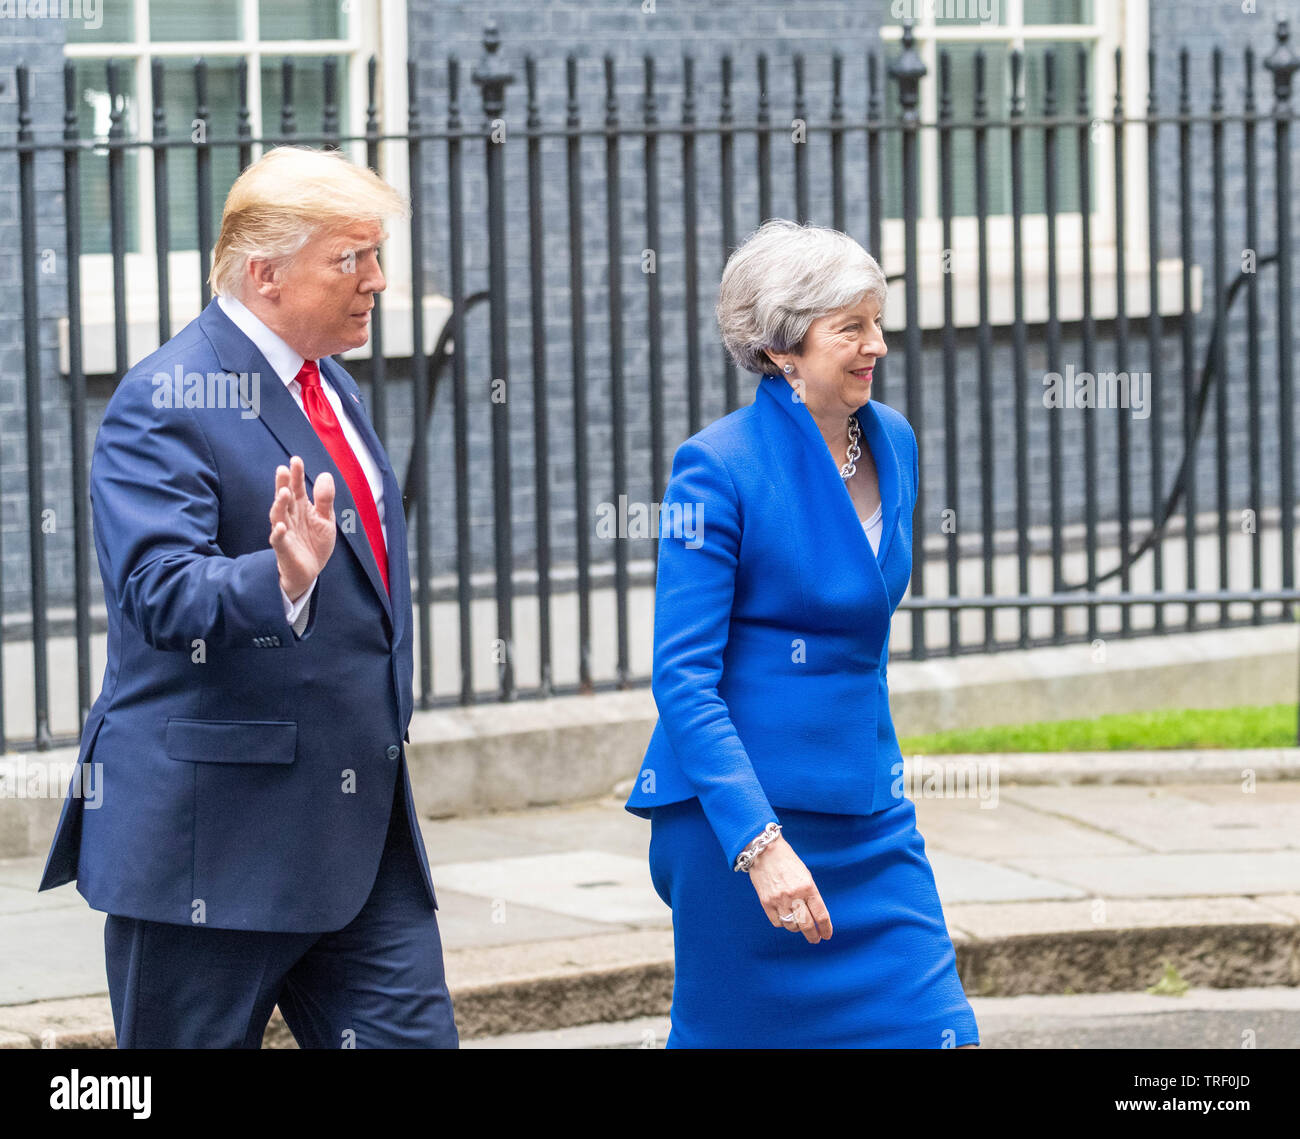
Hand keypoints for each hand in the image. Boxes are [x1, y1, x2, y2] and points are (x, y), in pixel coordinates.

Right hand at [269, 456, 335, 599]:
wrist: (310, 570)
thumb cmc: (315, 542)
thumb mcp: (326, 519)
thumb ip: (325, 499)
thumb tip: (324, 475)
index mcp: (301, 507)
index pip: (297, 487)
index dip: (296, 474)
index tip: (296, 460)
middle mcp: (290, 516)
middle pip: (285, 498)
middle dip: (283, 484)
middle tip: (283, 470)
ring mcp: (285, 531)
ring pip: (278, 515)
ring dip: (280, 504)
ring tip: (284, 492)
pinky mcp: (283, 548)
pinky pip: (278, 540)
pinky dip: (278, 533)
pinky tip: (281, 526)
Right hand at [747, 835, 832, 943]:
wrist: (764, 851)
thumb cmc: (788, 862)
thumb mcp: (805, 876)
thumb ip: (811, 895)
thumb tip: (815, 915)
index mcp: (808, 887)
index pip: (821, 915)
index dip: (826, 928)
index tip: (826, 935)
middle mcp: (794, 895)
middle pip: (807, 925)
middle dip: (813, 936)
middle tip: (815, 939)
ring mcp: (779, 900)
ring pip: (791, 926)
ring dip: (797, 928)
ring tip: (798, 923)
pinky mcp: (766, 902)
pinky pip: (777, 922)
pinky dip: (782, 923)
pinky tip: (784, 917)